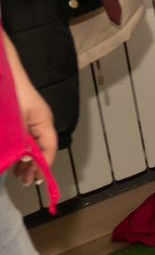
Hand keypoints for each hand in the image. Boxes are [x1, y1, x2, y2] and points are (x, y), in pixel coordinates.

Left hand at [6, 38, 55, 171]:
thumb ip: (22, 140)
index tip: (37, 179)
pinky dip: (20, 151)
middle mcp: (40, 123)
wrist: (3, 72)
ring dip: (26, 161)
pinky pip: (24, 139)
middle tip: (25, 182)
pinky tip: (13, 159)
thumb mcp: (17, 122)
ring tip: (18, 175)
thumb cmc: (12, 95)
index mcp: (44, 122)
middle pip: (42, 149)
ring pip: (32, 145)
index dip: (44, 165)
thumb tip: (25, 159)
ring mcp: (30, 120)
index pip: (49, 148)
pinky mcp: (20, 118)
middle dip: (34, 166)